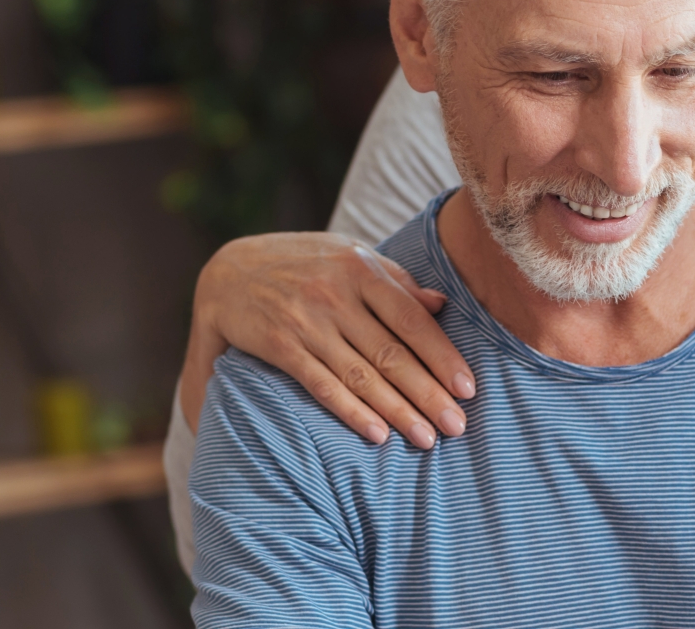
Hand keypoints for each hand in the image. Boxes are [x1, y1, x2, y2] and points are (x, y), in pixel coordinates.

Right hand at [181, 232, 474, 448]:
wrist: (226, 270)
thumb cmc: (302, 263)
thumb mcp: (348, 255)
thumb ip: (394, 279)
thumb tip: (440, 303)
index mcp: (360, 268)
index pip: (412, 318)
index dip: (442, 355)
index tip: (468, 388)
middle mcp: (335, 294)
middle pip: (392, 353)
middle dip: (428, 393)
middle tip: (456, 426)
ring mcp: (306, 321)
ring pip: (361, 374)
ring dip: (397, 411)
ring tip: (426, 439)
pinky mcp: (279, 345)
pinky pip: (321, 384)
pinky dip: (350, 411)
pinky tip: (377, 434)